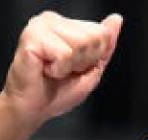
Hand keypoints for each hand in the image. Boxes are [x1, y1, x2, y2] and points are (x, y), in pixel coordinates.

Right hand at [2, 11, 122, 127]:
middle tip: (60, 71)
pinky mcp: (32, 38)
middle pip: (93, 37)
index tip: (71, 69)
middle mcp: (52, 19)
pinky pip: (64, 54)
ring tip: (51, 71)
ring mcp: (40, 26)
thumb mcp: (89, 70)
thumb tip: (116, 19)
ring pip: (80, 44)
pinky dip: (58, 69)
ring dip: (68, 66)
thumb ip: (105, 46)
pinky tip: (43, 71)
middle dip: (81, 62)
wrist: (30, 112)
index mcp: (65, 24)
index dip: (91, 58)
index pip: (101, 32)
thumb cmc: (54, 95)